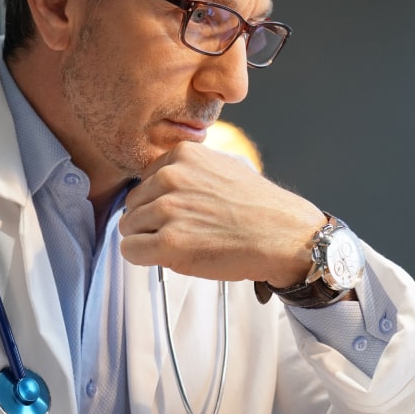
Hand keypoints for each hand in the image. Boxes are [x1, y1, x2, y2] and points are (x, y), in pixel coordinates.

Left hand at [119, 141, 325, 286]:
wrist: (285, 236)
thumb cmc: (260, 208)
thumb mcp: (224, 165)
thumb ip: (190, 168)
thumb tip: (162, 178)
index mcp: (183, 155)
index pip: (145, 180)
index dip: (160, 201)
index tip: (181, 213)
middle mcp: (171, 177)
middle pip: (133, 204)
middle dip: (151, 221)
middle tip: (183, 232)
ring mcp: (168, 209)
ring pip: (129, 228)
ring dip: (149, 240)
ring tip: (184, 244)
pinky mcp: (169, 242)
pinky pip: (130, 251)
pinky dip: (144, 258)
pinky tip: (170, 257)